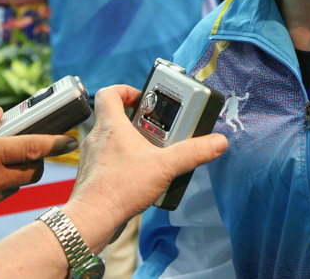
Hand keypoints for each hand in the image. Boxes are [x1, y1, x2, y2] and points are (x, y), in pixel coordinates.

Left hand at [63, 85, 226, 252]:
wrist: (93, 219)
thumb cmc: (118, 188)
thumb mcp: (164, 166)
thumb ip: (193, 152)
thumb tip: (217, 142)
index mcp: (111, 126)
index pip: (109, 93)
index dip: (127, 90)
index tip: (145, 99)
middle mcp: (98, 138)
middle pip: (116, 116)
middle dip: (140, 120)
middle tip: (159, 128)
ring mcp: (94, 157)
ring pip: (114, 139)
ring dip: (134, 142)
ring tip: (154, 152)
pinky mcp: (95, 175)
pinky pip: (111, 159)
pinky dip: (126, 161)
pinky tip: (142, 174)